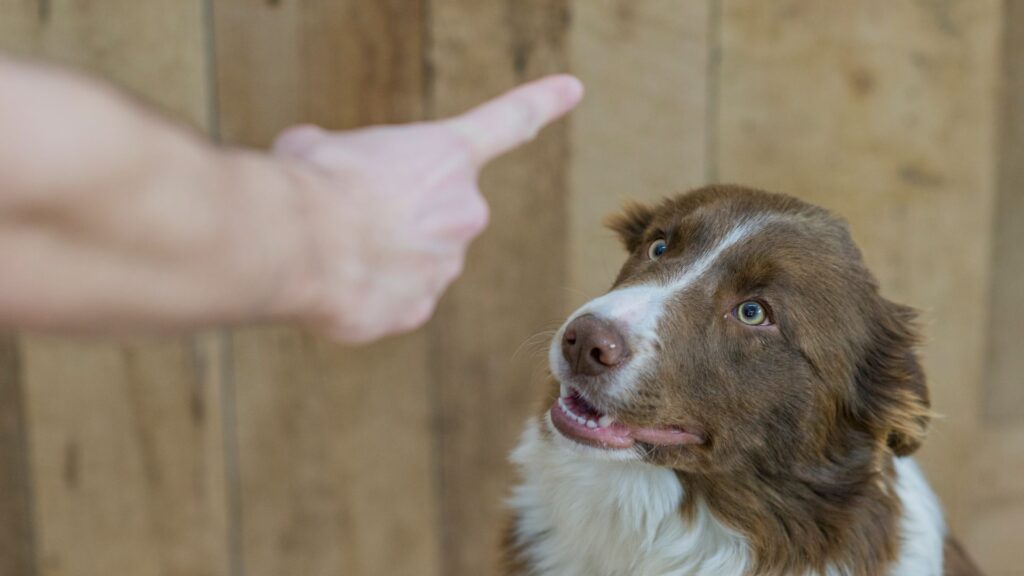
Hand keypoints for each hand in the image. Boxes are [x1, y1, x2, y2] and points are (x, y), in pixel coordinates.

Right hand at [273, 75, 583, 342]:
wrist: (301, 243)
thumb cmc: (312, 181)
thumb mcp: (323, 144)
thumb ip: (348, 156)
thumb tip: (327, 170)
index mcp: (448, 153)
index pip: (507, 121)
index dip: (541, 102)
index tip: (573, 88)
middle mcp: (463, 210)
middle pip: (437, 212)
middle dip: (401, 215)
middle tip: (352, 213)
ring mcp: (445, 266)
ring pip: (415, 259)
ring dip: (381, 255)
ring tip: (337, 247)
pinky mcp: (418, 310)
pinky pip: (395, 297)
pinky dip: (369, 292)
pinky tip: (339, 280)